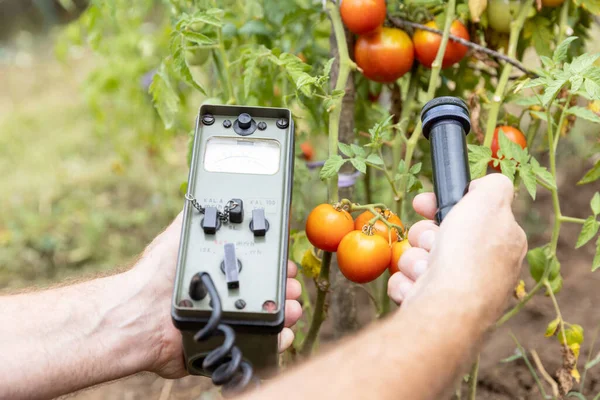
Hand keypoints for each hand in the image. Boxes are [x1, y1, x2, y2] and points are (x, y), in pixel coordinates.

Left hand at [126, 211, 301, 378]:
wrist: (141, 313)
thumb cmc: (157, 273)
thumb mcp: (180, 234)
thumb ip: (196, 214)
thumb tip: (209, 192)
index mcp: (222, 271)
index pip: (261, 267)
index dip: (279, 265)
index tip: (289, 265)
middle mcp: (229, 295)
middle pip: (271, 292)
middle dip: (288, 289)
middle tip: (292, 287)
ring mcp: (230, 321)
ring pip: (271, 318)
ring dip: (288, 313)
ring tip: (292, 309)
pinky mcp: (229, 344)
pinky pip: (261, 345)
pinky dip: (277, 341)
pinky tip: (283, 333)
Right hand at [388, 174, 526, 322]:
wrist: (448, 307)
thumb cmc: (469, 252)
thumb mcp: (489, 201)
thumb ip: (493, 185)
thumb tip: (483, 187)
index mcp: (501, 243)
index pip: (468, 215)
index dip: (441, 206)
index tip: (423, 203)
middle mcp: (483, 268)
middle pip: (438, 236)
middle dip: (424, 235)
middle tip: (429, 242)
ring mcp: (457, 291)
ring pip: (419, 258)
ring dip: (413, 260)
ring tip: (423, 271)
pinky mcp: (434, 308)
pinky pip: (408, 283)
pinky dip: (406, 283)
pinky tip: (416, 288)